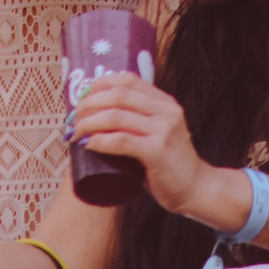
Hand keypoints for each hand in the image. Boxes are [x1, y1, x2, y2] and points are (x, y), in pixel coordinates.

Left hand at [68, 71, 214, 218]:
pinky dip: (100, 141)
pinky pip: (121, 141)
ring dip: (88, 124)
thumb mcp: (158, 134)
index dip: (100, 85)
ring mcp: (164, 130)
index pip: (128, 80)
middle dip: (88, 105)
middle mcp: (167, 111)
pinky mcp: (158, 151)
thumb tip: (97, 118)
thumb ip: (139, 123)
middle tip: (73, 121)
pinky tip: (87, 145)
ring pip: (116, 117)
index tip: (81, 99)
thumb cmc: (168, 164)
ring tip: (74, 134)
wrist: (195, 188)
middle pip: (118, 95)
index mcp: (165, 102)